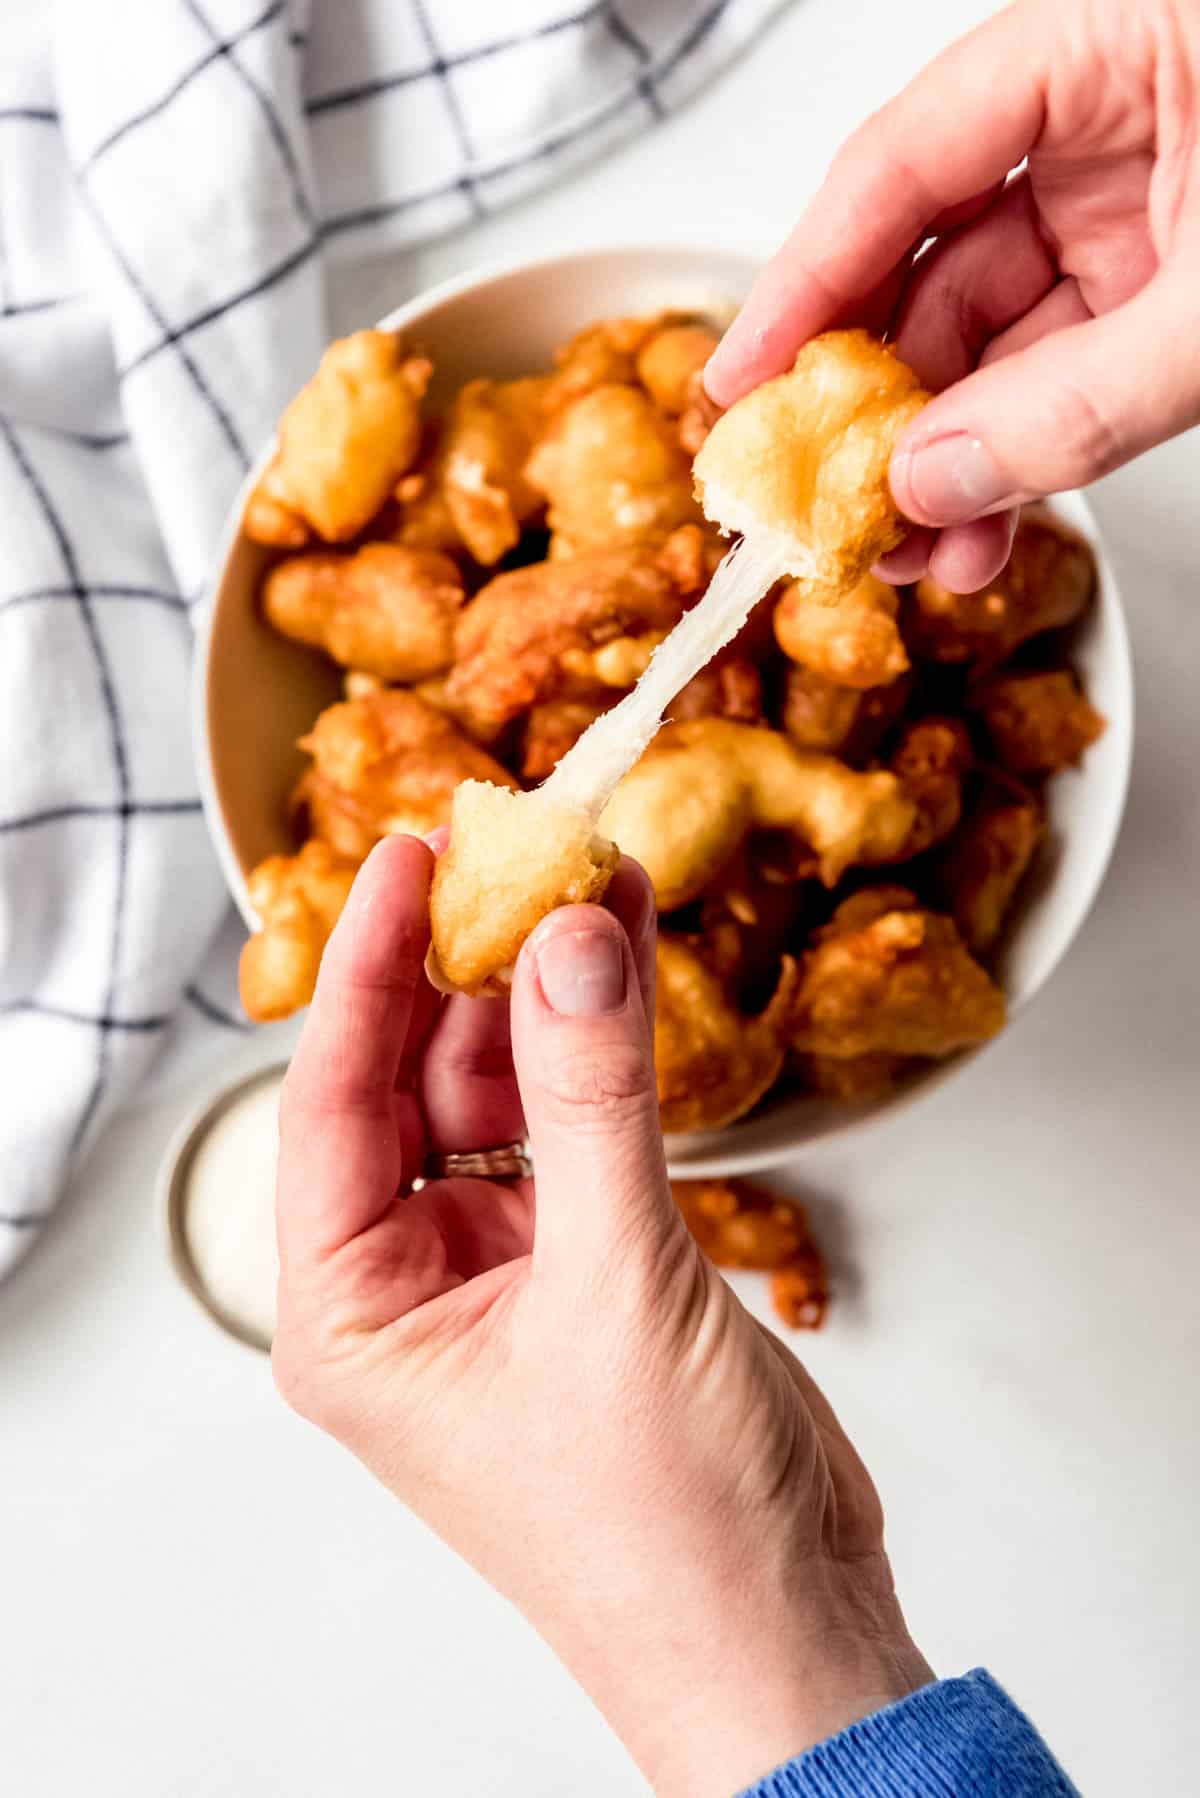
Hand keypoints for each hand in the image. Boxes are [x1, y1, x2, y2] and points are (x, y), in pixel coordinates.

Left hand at [273, 836, 930, 1797]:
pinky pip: (575, 1127)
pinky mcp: (585, 1267)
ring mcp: (499, 1275)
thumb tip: (570, 937)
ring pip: (500, 1093)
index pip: (330, 1098)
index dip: (365, 964)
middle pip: (415, 1079)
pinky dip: (603, 1051)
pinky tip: (631, 972)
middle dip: (471, 966)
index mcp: (353, 1318)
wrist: (784, 1635)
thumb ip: (592, 1096)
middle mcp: (410, 1288)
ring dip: (548, 996)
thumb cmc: (666, 1528)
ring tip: (599, 887)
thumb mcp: (616, 1284)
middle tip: (525, 852)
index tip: (408, 855)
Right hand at [706, 0, 1199, 592]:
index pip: (904, 160)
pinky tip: (985, 522)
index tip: (741, 384)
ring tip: (913, 552)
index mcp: (1114, 36)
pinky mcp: (1174, 270)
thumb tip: (932, 481)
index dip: (805, 281)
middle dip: (878, 397)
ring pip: (994, 330)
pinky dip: (1022, 449)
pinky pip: (1062, 364)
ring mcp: (1142, 194)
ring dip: (946, 449)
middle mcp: (1111, 110)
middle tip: (822, 498)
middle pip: (932, 256)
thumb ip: (1075, 402)